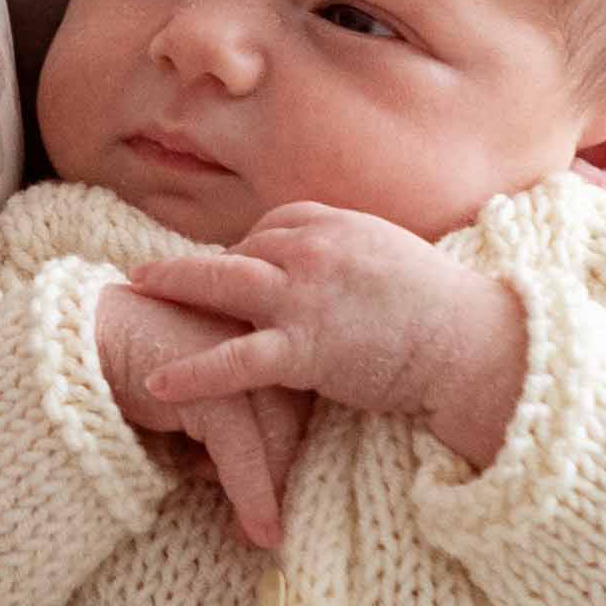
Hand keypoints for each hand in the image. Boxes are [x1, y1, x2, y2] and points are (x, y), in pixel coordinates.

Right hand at [91, 251, 305, 549]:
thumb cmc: (116, 366)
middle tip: (273, 522)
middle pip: (294, 414)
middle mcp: (249, 335)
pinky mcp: (211, 386)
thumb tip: (219, 469)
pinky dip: (253, 496)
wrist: (63, 345)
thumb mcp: (175, 391)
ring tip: (264, 535)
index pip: (290, 391)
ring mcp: (234, 356)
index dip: (289, 443)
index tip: (281, 486)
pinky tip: (257, 533)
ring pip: (277, 435)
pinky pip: (243, 450)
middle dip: (287, 472)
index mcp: (244, 328)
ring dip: (275, 492)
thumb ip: (208, 415)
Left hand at [106, 198, 524, 467]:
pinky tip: (159, 382)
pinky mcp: (303, 347)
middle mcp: (312, 248)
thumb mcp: (392, 258)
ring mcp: (303, 294)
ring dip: (172, 287)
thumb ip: (352, 255)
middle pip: (238, 249)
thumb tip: (333, 264)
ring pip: (220, 285)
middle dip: (192, 263)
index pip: (272, 228)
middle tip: (148, 271)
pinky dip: (193, 371)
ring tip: (134, 294)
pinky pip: (233, 359)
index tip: (232, 272)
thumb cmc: (442, 311)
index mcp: (336, 222)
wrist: (470, 344)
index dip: (249, 251)